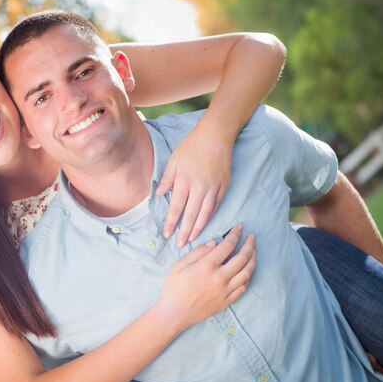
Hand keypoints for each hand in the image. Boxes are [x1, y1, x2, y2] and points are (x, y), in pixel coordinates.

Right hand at [155, 225, 254, 331]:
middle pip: (242, 258)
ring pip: (247, 272)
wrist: (175, 313)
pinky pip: (243, 287)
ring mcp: (225, 291)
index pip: (227, 245)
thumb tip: (215, 242)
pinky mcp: (227, 301)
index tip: (239, 228)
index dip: (235, 234)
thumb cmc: (174, 287)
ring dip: (253, 260)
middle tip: (252, 236)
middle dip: (250, 244)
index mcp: (207, 266)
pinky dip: (248, 276)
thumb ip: (198, 252)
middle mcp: (220, 278)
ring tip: (253, 252)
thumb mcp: (180, 265)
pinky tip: (247, 270)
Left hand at [156, 128, 233, 247]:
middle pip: (191, 214)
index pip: (176, 207)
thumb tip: (159, 195)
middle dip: (185, 231)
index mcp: (184, 180)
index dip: (172, 222)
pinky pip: (216, 205)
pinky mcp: (223, 186)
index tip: (167, 234)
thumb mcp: (174, 160)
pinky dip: (210, 217)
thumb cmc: (191, 146)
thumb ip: (167, 178)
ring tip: (192, 240)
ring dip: (198, 228)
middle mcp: (199, 186)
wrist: (216, 136)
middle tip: (180, 245)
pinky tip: (205, 225)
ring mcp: (213, 187)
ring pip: (205, 213)